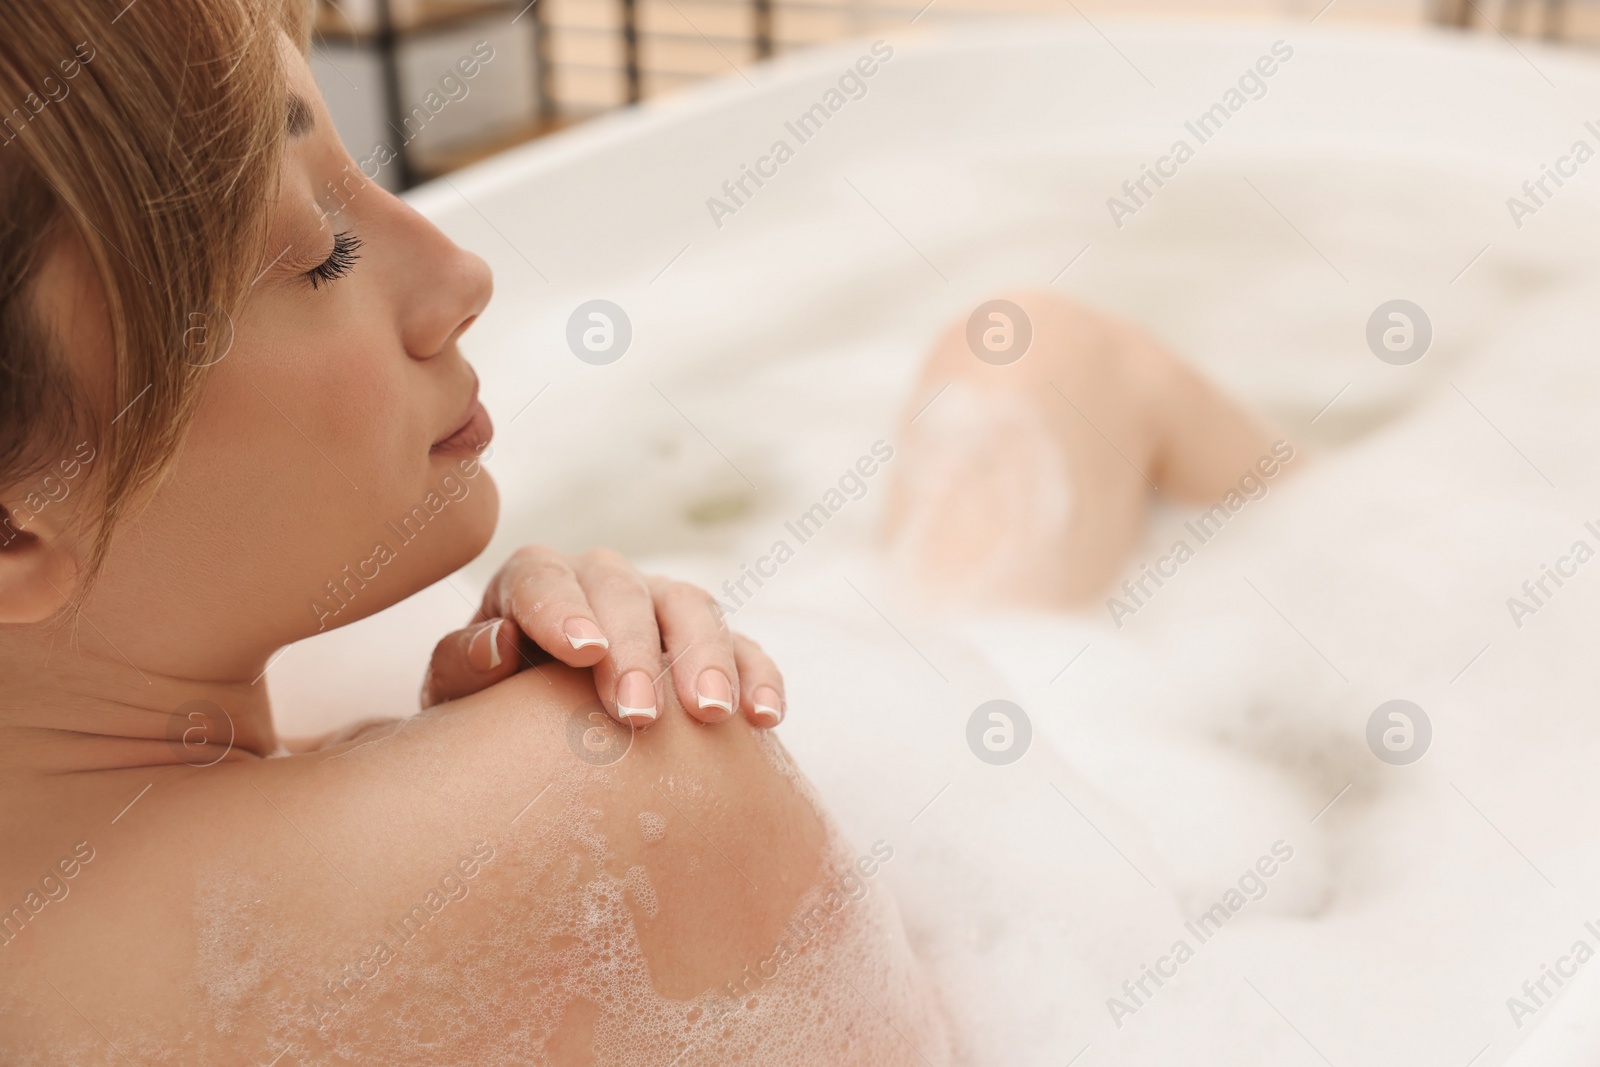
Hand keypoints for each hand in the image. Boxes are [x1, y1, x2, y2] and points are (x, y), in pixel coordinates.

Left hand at [420, 546, 785, 728]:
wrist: (539, 735)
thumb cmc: (489, 712)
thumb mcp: (458, 696)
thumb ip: (464, 666)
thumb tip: (497, 644)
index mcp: (533, 581)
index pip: (543, 578)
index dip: (562, 610)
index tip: (581, 652)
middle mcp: (602, 581)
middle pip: (624, 593)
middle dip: (635, 652)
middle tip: (637, 714)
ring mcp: (661, 607)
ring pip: (692, 607)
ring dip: (705, 659)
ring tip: (709, 715)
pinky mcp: (710, 644)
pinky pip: (746, 648)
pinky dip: (759, 676)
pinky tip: (765, 717)